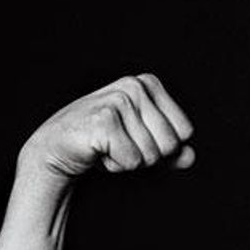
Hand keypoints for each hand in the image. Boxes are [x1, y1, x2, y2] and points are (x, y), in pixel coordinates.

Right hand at [17, 73, 194, 180]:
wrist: (59, 149)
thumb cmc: (104, 144)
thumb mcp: (143, 145)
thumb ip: (172, 151)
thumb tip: (191, 156)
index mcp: (149, 84)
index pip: (184, 132)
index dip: (163, 146)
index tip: (136, 138)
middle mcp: (135, 86)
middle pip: (170, 144)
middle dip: (147, 156)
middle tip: (119, 145)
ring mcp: (119, 100)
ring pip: (151, 155)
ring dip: (128, 161)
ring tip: (107, 147)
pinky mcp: (104, 120)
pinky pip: (132, 161)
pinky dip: (116, 165)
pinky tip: (98, 151)